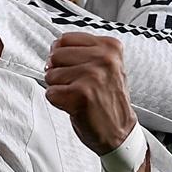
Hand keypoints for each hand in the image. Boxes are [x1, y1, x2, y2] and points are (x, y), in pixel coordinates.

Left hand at [43, 33, 137, 154]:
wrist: (120, 132)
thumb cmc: (108, 99)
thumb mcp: (106, 66)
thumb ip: (83, 51)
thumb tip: (54, 47)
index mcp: (110, 47)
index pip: (65, 39)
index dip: (63, 56)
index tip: (74, 68)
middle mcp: (104, 58)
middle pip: (55, 55)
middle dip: (59, 72)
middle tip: (77, 85)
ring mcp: (92, 76)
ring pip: (51, 75)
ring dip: (60, 88)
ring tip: (79, 96)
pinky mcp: (81, 95)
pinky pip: (50, 93)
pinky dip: (58, 102)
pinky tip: (75, 106)